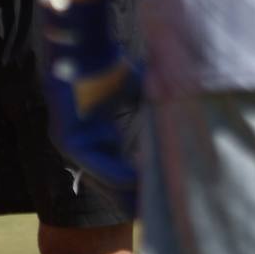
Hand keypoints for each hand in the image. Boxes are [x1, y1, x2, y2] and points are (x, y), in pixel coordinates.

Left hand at [36, 0, 142, 191]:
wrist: (82, 45)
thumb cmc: (106, 62)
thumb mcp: (136, 86)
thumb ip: (154, 101)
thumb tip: (187, 100)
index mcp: (95, 133)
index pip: (115, 167)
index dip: (136, 180)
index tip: (158, 189)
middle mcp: (82, 142)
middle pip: (108, 180)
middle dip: (131, 195)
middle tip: (157, 208)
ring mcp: (71, 143)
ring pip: (102, 177)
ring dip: (127, 190)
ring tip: (151, 201)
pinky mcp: (67, 139)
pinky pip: (95, 165)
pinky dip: (117, 174)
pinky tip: (138, 181)